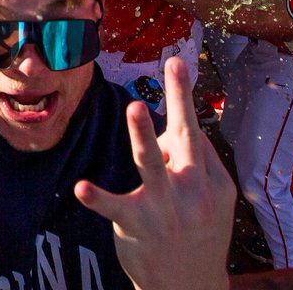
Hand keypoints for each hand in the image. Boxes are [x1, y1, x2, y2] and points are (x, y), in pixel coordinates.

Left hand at [75, 58, 234, 289]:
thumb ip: (192, 162)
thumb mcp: (210, 200)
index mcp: (210, 180)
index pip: (192, 132)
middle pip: (186, 138)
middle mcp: (193, 191)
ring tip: (135, 108)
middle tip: (175, 66)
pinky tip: (81, 188)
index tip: (176, 60)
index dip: (181, 95)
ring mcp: (165, 209)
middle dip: (180, 101)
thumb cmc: (198, 233)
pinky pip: (115, 208)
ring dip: (144, 137)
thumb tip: (164, 129)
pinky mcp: (137, 226)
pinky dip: (99, 197)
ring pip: (152, 166)